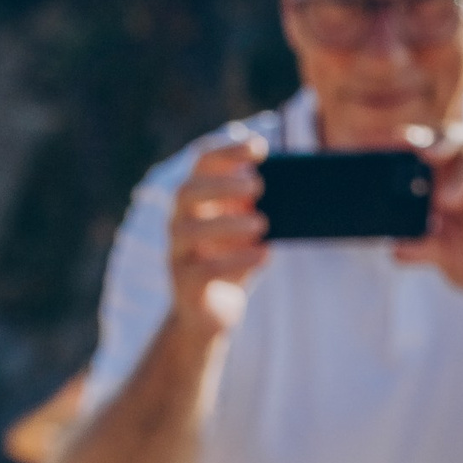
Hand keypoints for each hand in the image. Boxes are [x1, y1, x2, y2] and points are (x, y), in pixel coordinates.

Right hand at [167, 134, 269, 344]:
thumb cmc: (231, 260)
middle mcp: (177, 222)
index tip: (261, 149)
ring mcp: (176, 254)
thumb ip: (254, 204)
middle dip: (222, 184)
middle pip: (187, 191)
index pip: (202, 162)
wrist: (210, 314)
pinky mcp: (184, 285)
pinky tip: (264, 256)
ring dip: (229, 223)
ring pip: (192, 230)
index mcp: (194, 200)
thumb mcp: (245, 227)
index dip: (228, 150)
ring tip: (263, 224)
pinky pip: (206, 269)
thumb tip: (285, 182)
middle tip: (259, 186)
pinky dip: (237, 261)